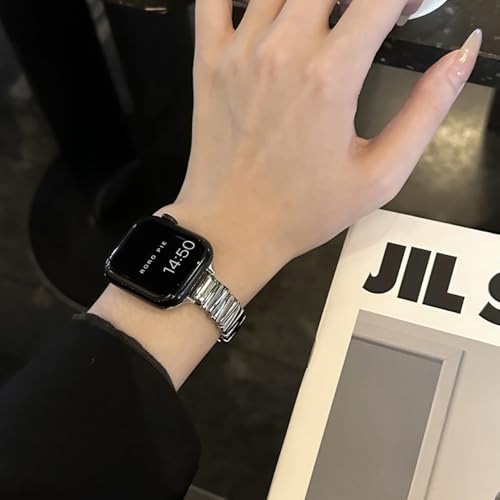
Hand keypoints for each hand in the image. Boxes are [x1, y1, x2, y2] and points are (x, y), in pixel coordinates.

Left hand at [167, 0, 480, 294]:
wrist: (234, 229)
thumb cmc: (305, 211)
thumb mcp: (380, 175)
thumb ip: (426, 110)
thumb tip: (461, 54)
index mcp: (330, 76)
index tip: (409, 11)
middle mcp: (283, 51)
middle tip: (368, 18)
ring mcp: (239, 52)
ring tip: (323, 20)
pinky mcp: (207, 63)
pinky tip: (263, 8)